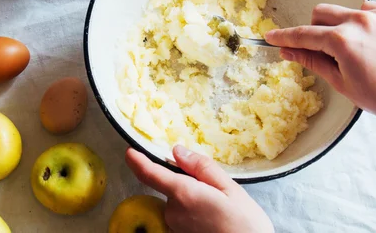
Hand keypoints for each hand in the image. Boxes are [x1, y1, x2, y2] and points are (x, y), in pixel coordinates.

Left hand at [125, 145, 273, 232]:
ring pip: (178, 201)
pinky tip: (213, 217)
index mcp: (184, 194)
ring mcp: (176, 226)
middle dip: (187, 182)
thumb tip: (177, 151)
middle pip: (171, 186)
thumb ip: (201, 167)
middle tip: (215, 190)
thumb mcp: (230, 188)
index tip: (129, 152)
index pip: (150, 174)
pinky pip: (182, 214)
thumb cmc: (245, 223)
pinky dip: (194, 210)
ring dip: (192, 197)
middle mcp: (174, 211)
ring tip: (219, 207)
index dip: (137, 161)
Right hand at [265, 1, 375, 125]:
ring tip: (353, 48)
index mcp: (342, 40)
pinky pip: (367, 10)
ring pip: (344, 10)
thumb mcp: (340, 82)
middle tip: (323, 50)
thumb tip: (288, 51)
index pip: (304, 35)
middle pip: (321, 13)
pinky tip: (371, 42)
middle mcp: (359, 21)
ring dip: (339, 25)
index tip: (270, 36)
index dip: (284, 37)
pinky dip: (362, 22)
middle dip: (315, 29)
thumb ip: (312, 60)